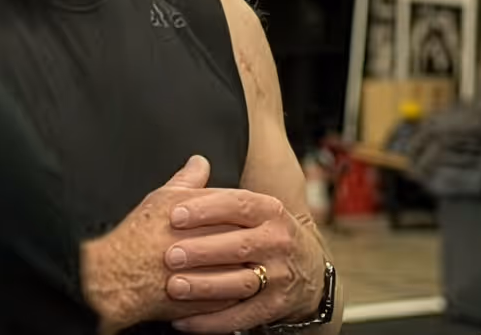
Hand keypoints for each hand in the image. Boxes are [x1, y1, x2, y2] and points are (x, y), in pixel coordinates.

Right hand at [83, 156, 237, 332]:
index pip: (247, 209)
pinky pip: (239, 297)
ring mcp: (225, 275)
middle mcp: (226, 243)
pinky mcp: (218, 302)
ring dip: (243, 269)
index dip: (239, 214)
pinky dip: (232, 293)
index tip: (233, 220)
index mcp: (217, 215)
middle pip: (251, 241)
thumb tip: (199, 162)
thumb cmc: (138, 237)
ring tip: (232, 269)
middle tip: (237, 244)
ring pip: (251, 271)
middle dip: (246, 242)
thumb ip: (189, 179)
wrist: (121, 277)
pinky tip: (223, 289)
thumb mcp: (164, 198)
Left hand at [162, 189, 327, 332]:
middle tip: (170, 255)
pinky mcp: (275, 306)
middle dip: (202, 250)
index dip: (206, 209)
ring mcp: (280, 276)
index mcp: (271, 211)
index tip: (175, 214)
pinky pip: (241, 315)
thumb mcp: (258, 210)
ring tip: (174, 287)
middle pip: (238, 245)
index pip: (238, 204)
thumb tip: (196, 161)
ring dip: (205, 287)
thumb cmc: (271, 236)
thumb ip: (223, 192)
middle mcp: (279, 241)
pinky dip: (211, 321)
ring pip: (240, 282)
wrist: (310, 274)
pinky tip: (184, 321)